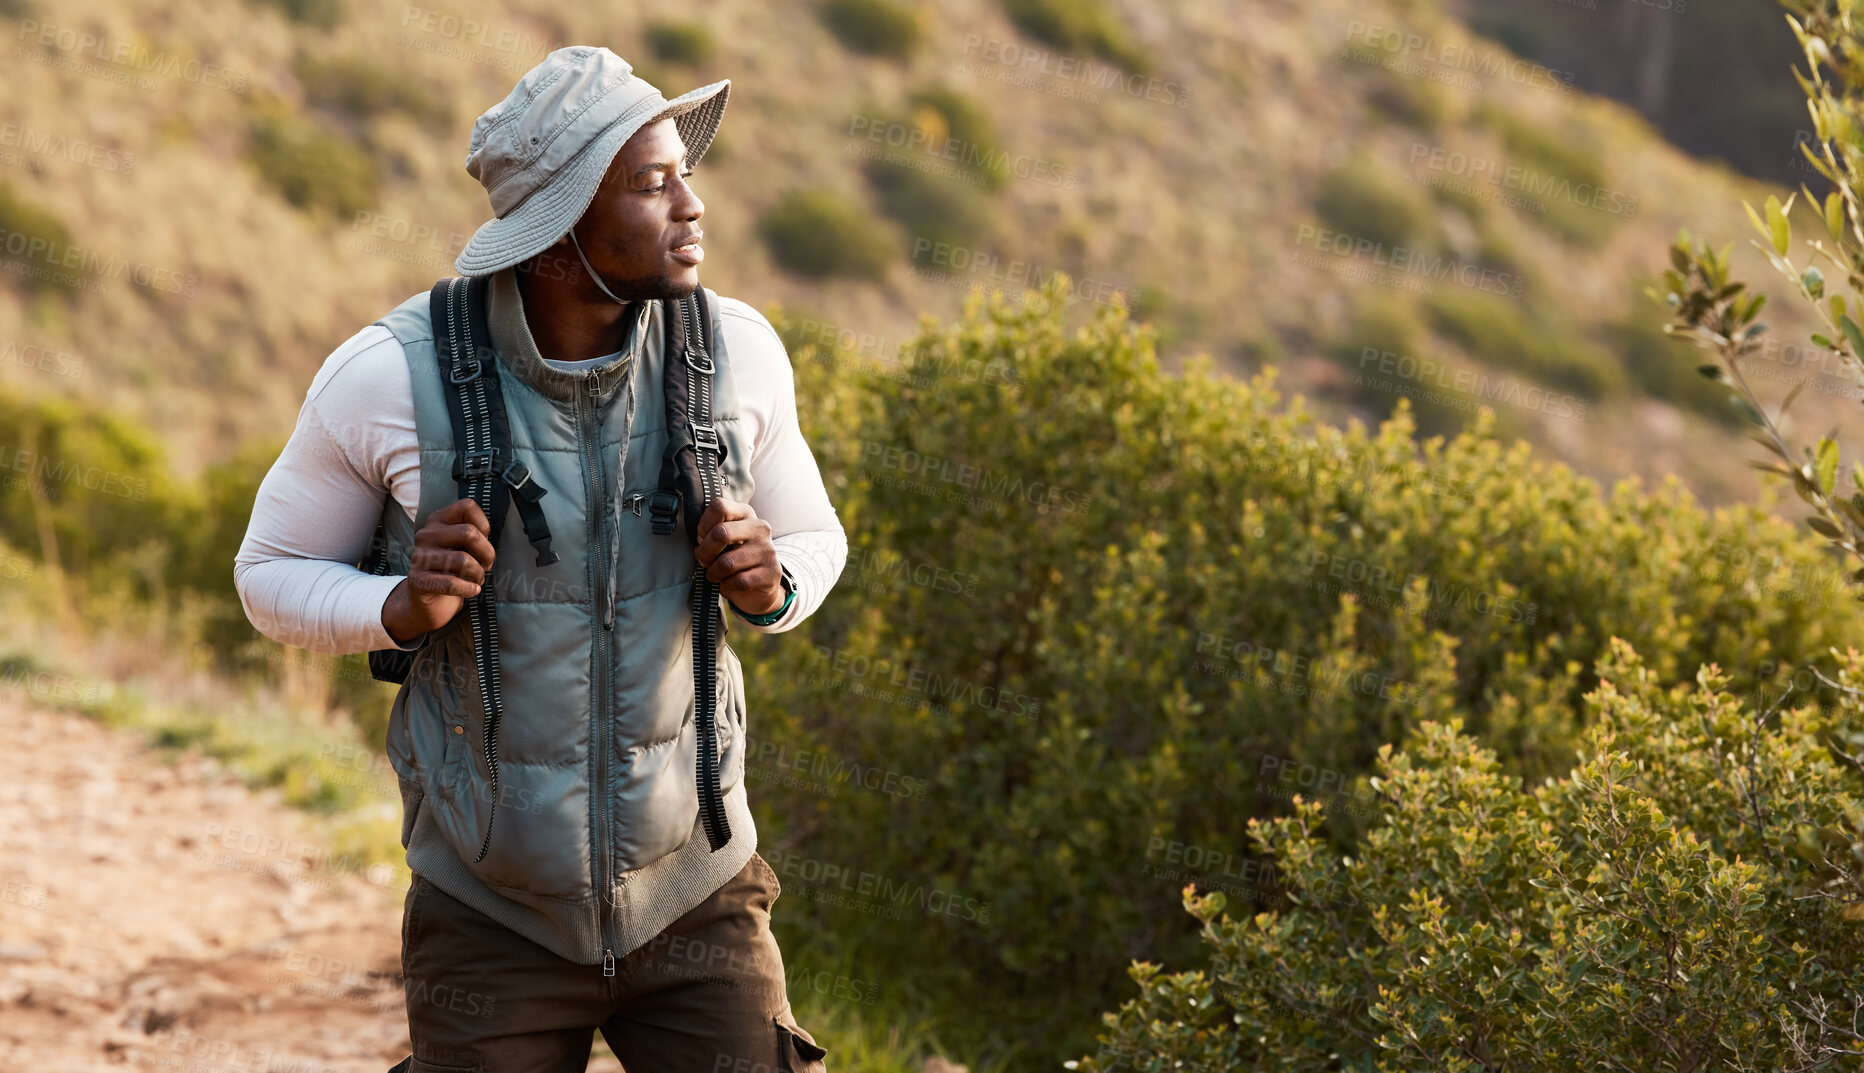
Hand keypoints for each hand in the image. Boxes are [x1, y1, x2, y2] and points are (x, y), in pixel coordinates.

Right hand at [381, 498, 495, 642]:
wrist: (426, 599)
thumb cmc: (450, 569)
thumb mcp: (460, 545)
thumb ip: (472, 535)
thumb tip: (489, 538)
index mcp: (438, 520)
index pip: (467, 506)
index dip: (484, 524)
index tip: (484, 541)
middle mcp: (426, 535)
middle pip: (469, 533)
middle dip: (487, 553)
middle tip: (486, 565)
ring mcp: (419, 557)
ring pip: (464, 560)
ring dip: (478, 574)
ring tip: (477, 579)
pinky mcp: (418, 580)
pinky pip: (452, 583)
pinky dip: (469, 588)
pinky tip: (473, 590)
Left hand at [694, 497, 784, 614]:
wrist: (760, 584)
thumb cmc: (736, 558)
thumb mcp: (725, 539)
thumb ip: (711, 533)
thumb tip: (698, 543)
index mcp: (745, 513)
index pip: (719, 507)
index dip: (703, 526)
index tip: (701, 539)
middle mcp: (759, 528)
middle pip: (721, 533)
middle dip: (705, 552)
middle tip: (704, 561)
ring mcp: (768, 550)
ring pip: (727, 563)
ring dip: (714, 573)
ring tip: (716, 574)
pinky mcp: (772, 571)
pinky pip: (739, 581)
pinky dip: (728, 586)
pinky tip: (730, 583)